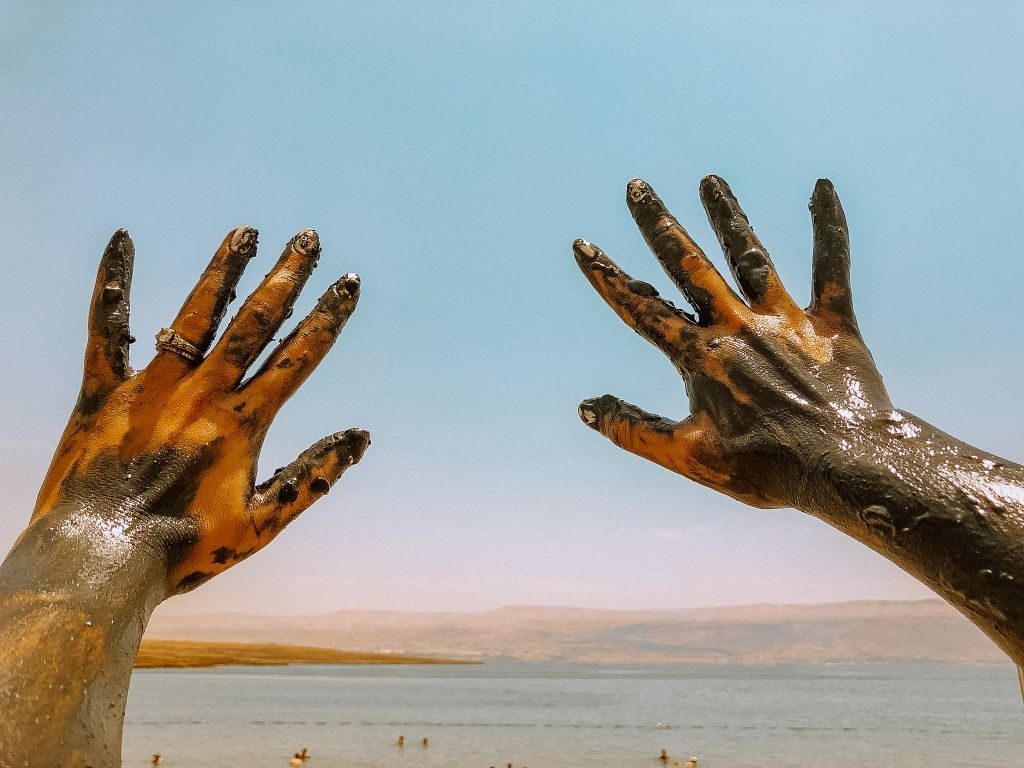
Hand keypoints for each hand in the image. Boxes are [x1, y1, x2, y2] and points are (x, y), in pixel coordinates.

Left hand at [32, 226, 368, 594]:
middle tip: (306, 239)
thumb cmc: (183, 552)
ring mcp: (151, 388)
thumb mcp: (262, 525)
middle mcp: (202, 394)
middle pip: (253, 322)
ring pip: (194, 314)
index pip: (296, 357)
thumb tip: (360, 436)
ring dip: (224, 270)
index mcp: (242, 424)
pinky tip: (122, 241)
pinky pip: (107, 329)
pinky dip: (114, 284)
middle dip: (285, 278)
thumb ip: (313, 478)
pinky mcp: (103, 392)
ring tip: (246, 233)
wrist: (100, 564)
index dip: (327, 317)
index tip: (347, 283)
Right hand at [575, 176, 890, 509]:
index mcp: (701, 357)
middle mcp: (738, 327)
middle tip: (638, 186)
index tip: (583, 245)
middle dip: (659, 225)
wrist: (845, 469)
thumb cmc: (765, 468)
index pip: (642, 308)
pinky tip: (821, 187)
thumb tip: (586, 408)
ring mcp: (785, 320)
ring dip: (727, 216)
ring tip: (711, 181)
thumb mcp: (688, 456)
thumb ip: (634, 429)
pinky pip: (830, 264)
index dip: (608, 277)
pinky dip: (827, 225)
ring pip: (750, 256)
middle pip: (690, 265)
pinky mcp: (832, 323)